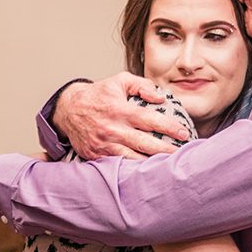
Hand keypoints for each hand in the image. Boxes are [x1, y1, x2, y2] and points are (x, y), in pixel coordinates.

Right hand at [54, 73, 190, 158]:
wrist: (68, 110)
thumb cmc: (98, 95)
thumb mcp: (119, 81)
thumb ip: (142, 85)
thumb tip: (160, 97)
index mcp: (120, 110)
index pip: (150, 120)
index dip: (168, 127)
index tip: (183, 132)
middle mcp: (113, 129)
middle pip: (145, 144)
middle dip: (166, 150)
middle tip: (181, 153)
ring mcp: (105, 145)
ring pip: (133, 158)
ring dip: (151, 163)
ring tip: (168, 165)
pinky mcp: (97, 156)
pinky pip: (118, 165)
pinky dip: (133, 168)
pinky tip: (147, 171)